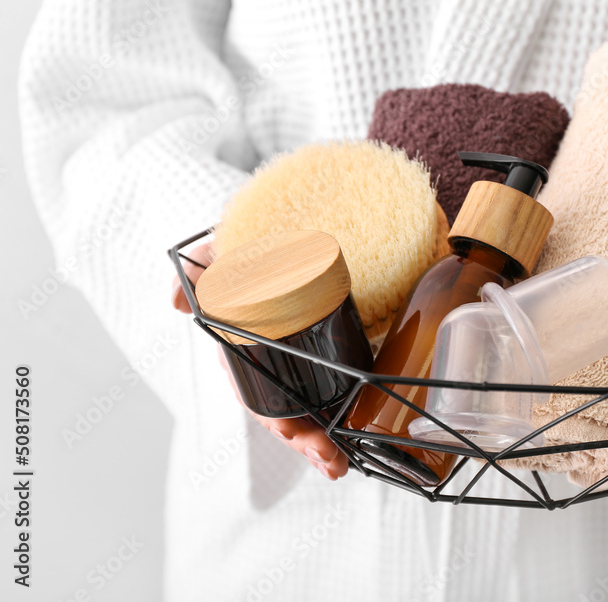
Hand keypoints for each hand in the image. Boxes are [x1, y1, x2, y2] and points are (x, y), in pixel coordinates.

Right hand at [171, 243, 348, 480]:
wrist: (315, 214)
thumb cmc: (265, 237)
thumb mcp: (236, 244)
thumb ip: (210, 263)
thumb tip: (176, 300)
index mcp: (246, 344)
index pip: (255, 394)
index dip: (273, 418)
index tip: (290, 431)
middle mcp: (274, 360)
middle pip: (286, 413)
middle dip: (304, 442)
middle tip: (331, 460)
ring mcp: (306, 362)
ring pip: (312, 413)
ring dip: (324, 444)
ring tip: (341, 465)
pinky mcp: (338, 356)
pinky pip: (338, 397)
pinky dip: (347, 421)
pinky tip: (360, 440)